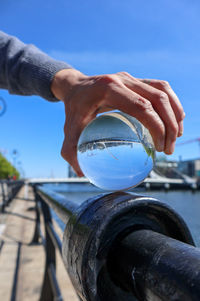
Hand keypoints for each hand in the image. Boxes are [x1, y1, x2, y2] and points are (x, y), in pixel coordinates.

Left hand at [51, 69, 184, 175]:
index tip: (158, 148)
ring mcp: (131, 77)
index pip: (142, 106)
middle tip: (168, 149)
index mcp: (109, 88)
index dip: (157, 127)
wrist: (74, 86)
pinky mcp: (136, 79)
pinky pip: (160, 88)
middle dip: (170, 125)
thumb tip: (84, 173)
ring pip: (163, 91)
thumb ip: (72, 151)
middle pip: (158, 99)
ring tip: (176, 137)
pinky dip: (171, 104)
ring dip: (175, 114)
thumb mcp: (68, 130)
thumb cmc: (73, 110)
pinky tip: (173, 121)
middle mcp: (123, 79)